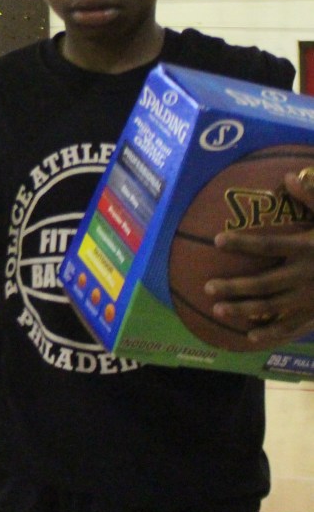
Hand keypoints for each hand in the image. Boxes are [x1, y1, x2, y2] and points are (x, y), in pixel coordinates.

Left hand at [207, 165, 313, 345]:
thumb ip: (313, 197)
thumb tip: (288, 175)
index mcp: (306, 249)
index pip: (268, 246)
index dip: (242, 243)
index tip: (217, 240)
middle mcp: (304, 276)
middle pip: (262, 283)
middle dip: (234, 286)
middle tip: (208, 286)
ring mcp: (310, 299)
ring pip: (271, 308)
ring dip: (243, 310)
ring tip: (217, 309)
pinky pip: (291, 327)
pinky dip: (271, 334)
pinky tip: (250, 335)